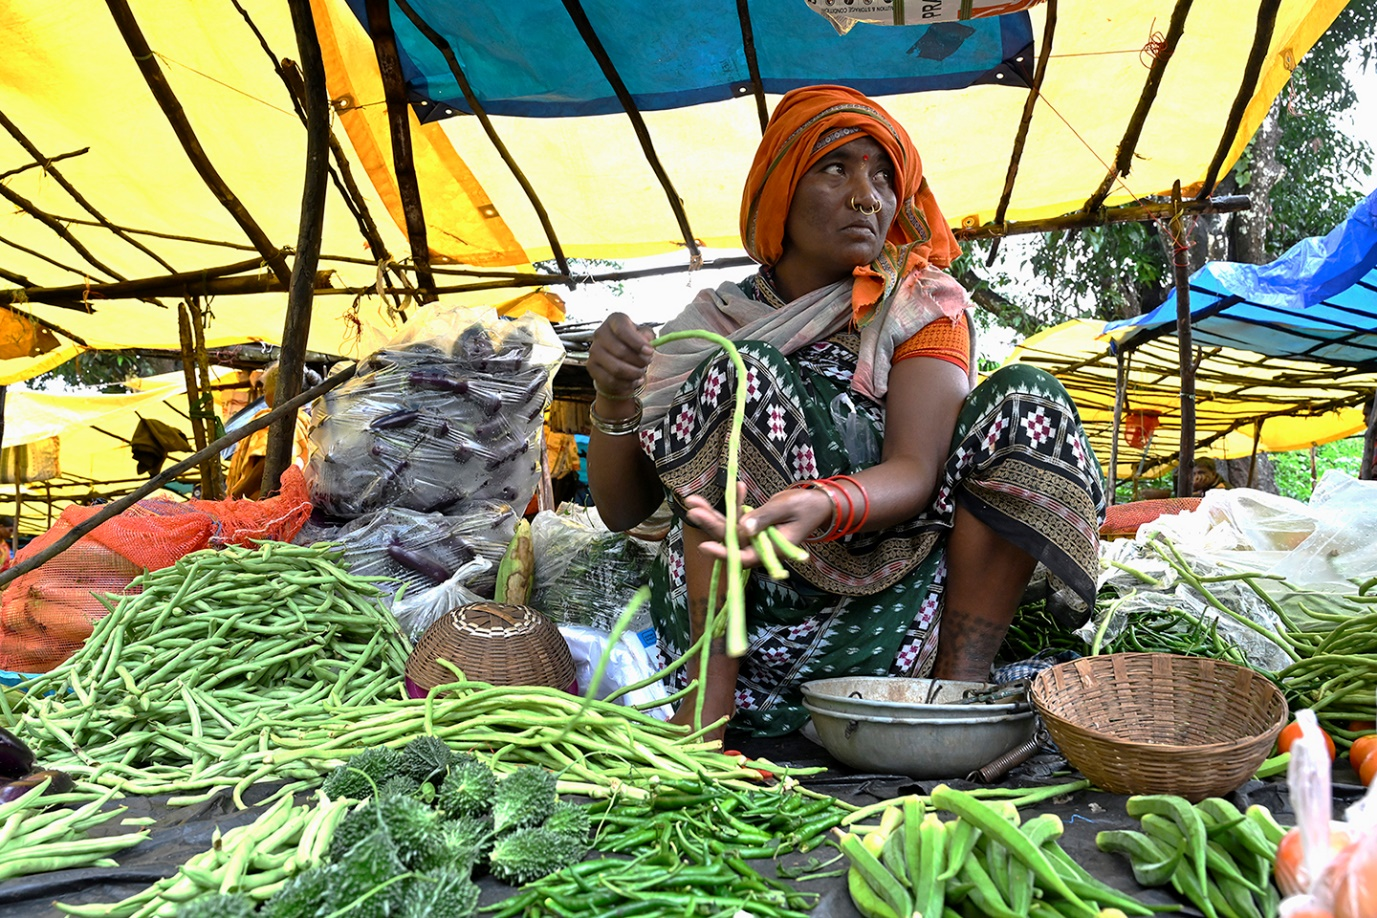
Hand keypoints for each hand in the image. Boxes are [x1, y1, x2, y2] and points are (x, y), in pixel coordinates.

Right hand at [587, 313, 653, 399]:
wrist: (617, 356)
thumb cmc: (632, 343)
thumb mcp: (644, 335)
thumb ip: (647, 336)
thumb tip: (647, 343)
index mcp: (614, 320)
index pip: (622, 330)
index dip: (637, 342)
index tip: (649, 351)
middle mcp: (600, 333)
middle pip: (621, 351)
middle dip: (639, 361)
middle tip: (647, 363)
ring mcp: (593, 351)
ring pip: (616, 369)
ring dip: (633, 374)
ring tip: (641, 372)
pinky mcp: (591, 366)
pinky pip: (610, 381)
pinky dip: (626, 384)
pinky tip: (634, 381)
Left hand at [684, 483, 831, 566]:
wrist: (819, 504)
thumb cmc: (807, 507)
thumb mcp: (787, 508)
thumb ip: (764, 517)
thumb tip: (742, 527)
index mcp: (772, 550)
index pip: (744, 556)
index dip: (724, 553)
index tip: (705, 545)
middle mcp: (761, 547)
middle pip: (731, 539)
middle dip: (710, 524)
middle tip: (693, 510)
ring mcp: (757, 536)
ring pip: (730, 527)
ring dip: (713, 513)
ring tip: (693, 500)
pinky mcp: (755, 525)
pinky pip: (739, 517)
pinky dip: (736, 503)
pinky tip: (737, 486)